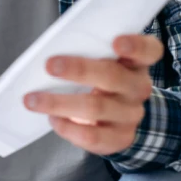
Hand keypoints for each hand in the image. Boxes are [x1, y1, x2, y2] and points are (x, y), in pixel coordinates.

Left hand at [22, 34, 163, 155]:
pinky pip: (92, 136)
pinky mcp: (120, 138)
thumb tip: (50, 53)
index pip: (148, 51)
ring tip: (32, 100)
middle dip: (79, 70)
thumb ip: (88, 54)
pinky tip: (52, 119)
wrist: (120, 120)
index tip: (116, 42)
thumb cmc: (101, 81)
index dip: (135, 46)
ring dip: (59, 103)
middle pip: (112, 76)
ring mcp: (131, 115)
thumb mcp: (103, 64)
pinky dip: (67, 128)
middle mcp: (138, 88)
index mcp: (136, 63)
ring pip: (96, 108)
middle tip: (49, 66)